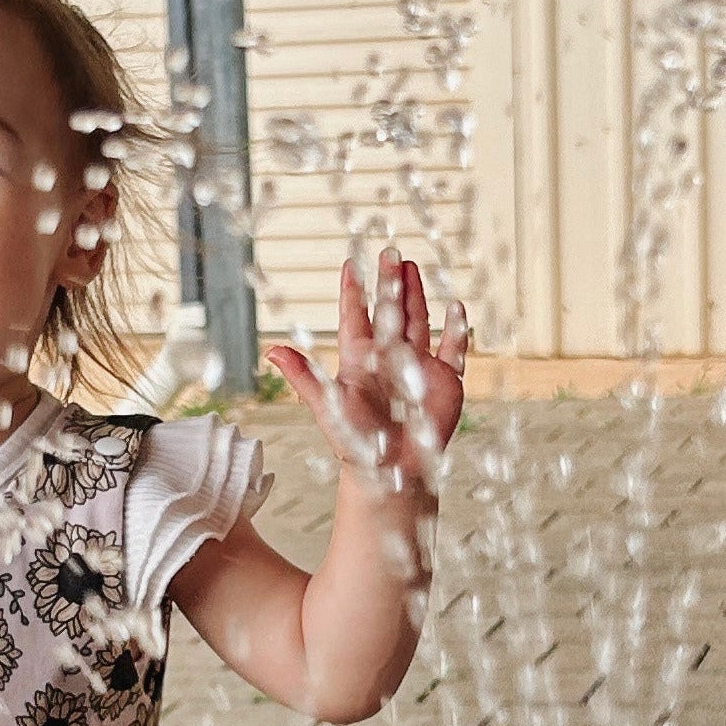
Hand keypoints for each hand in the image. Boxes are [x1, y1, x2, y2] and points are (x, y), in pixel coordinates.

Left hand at [268, 249, 468, 492]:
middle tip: (390, 253)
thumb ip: (302, 376)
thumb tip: (270, 350)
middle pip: (390, 312)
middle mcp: (388, 359)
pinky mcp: (442, 381)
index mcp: (359, 361)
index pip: (355, 318)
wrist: (391, 472)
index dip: (353, 293)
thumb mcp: (326, 405)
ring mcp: (417, 368)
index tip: (350, 265)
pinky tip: (456, 307)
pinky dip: (456, 330)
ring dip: (416, 295)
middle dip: (390, 283)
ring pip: (418, 322)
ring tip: (413, 267)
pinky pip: (453, 350)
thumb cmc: (355, 444)